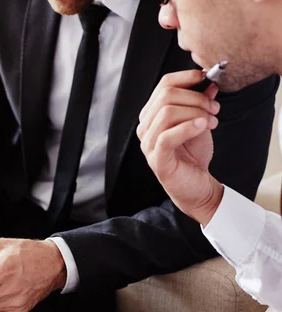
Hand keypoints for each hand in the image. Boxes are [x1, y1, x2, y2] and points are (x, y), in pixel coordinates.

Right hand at [137, 70, 223, 224]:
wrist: (196, 185)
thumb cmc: (193, 155)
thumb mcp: (199, 122)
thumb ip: (201, 103)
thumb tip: (209, 83)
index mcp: (153, 115)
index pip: (164, 85)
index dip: (187, 78)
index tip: (207, 80)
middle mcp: (146, 127)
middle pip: (165, 96)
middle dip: (196, 98)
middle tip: (214, 108)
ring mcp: (148, 143)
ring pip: (166, 113)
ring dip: (195, 113)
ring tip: (211, 121)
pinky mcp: (157, 159)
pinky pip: (167, 137)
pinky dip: (187, 127)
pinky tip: (202, 126)